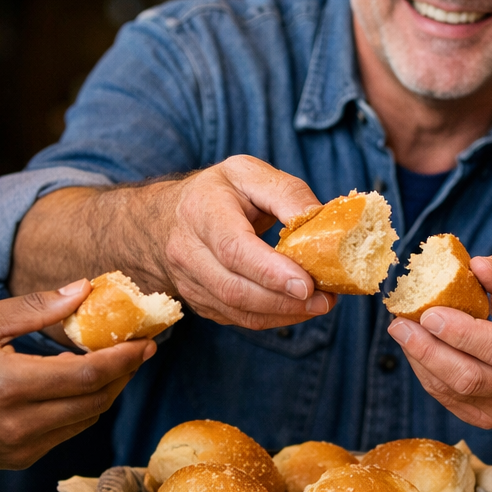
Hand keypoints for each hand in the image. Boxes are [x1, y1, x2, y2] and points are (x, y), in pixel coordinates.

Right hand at [0, 281, 154, 470]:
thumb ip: (36, 308)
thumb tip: (84, 290)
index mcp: (11, 386)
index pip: (90, 376)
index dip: (125, 359)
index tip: (147, 340)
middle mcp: (21, 424)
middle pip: (97, 401)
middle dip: (124, 374)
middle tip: (138, 348)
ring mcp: (19, 448)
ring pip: (85, 421)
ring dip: (106, 393)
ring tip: (113, 363)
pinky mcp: (16, 460)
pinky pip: (65, 433)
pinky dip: (80, 410)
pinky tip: (75, 387)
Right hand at [156, 155, 332, 328]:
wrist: (166, 218)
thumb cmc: (216, 192)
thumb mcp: (249, 173)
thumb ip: (286, 193)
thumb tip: (320, 219)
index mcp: (201, 211)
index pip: (233, 249)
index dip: (270, 272)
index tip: (306, 284)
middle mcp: (187, 251)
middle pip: (235, 288)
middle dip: (284, 301)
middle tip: (325, 299)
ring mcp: (189, 282)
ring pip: (238, 310)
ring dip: (283, 314)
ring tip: (319, 304)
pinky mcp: (199, 302)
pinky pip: (238, 319)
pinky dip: (272, 318)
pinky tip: (297, 307)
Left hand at [388, 252, 491, 427]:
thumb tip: (476, 267)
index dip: (462, 334)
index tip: (430, 314)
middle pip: (473, 378)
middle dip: (430, 350)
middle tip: (400, 324)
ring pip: (456, 392)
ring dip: (422, 361)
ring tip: (401, 332)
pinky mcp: (489, 418)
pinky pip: (449, 400)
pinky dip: (427, 374)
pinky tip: (415, 349)